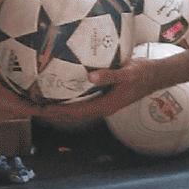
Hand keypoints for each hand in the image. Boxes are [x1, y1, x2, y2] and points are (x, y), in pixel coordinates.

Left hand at [38, 56, 177, 124]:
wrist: (155, 76)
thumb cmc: (142, 74)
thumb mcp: (127, 72)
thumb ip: (109, 75)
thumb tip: (90, 76)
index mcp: (105, 106)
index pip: (75, 112)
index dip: (57, 112)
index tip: (40, 109)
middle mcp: (102, 109)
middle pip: (72, 116)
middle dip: (52, 113)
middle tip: (33, 108)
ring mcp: (102, 105)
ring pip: (75, 112)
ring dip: (58, 110)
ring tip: (40, 105)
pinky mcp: (103, 99)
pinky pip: (81, 104)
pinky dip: (68, 103)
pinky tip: (60, 95)